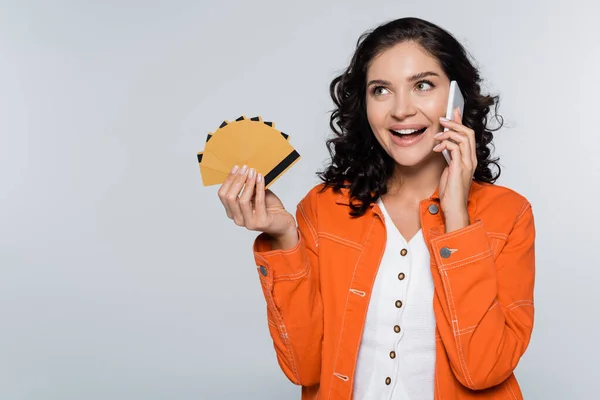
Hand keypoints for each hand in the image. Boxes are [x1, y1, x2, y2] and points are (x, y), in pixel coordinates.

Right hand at [218, 165, 296, 238]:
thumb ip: (247, 186)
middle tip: (245, 168)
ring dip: (248, 183)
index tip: (236, 168)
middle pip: (230, 198)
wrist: (283, 221)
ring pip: (242, 200)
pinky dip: (259, 187)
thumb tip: (243, 170)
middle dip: (237, 180)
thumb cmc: (268, 207)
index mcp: (232, 212)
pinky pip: (258, 201)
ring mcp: (249, 223)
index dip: (228, 180)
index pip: (223, 195)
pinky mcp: (261, 222)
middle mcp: (238, 219)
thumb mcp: (254, 194)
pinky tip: (260, 178)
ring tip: (253, 172)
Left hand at [432, 107, 476, 230]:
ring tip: (436, 136)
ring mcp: (467, 164)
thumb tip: (444, 147)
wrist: (453, 207)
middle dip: (455, 122)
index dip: (461, 122)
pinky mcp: (460, 168)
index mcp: (470, 160)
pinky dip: (445, 144)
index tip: (453, 112)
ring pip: (463, 137)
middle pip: (468, 132)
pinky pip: (455, 148)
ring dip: (448, 133)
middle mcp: (471, 160)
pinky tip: (436, 148)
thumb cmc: (451, 192)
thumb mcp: (449, 170)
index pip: (469, 135)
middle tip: (442, 118)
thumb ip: (450, 158)